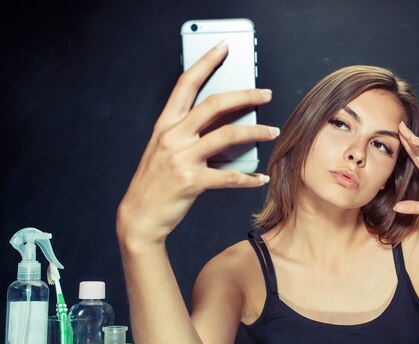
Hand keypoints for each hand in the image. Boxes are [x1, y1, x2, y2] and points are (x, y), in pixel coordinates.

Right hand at [117, 41, 279, 245]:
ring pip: (228, 135)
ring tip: (273, 131)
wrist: (140, 215)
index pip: (187, 84)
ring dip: (256, 132)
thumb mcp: (167, 150)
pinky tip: (261, 178)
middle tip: (266, 93)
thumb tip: (227, 125)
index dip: (206, 62)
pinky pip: (229, 176)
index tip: (224, 47)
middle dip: (245, 95)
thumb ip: (190, 134)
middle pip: (215, 104)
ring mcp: (181, 158)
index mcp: (166, 124)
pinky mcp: (191, 181)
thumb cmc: (157, 182)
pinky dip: (249, 178)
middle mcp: (172, 136)